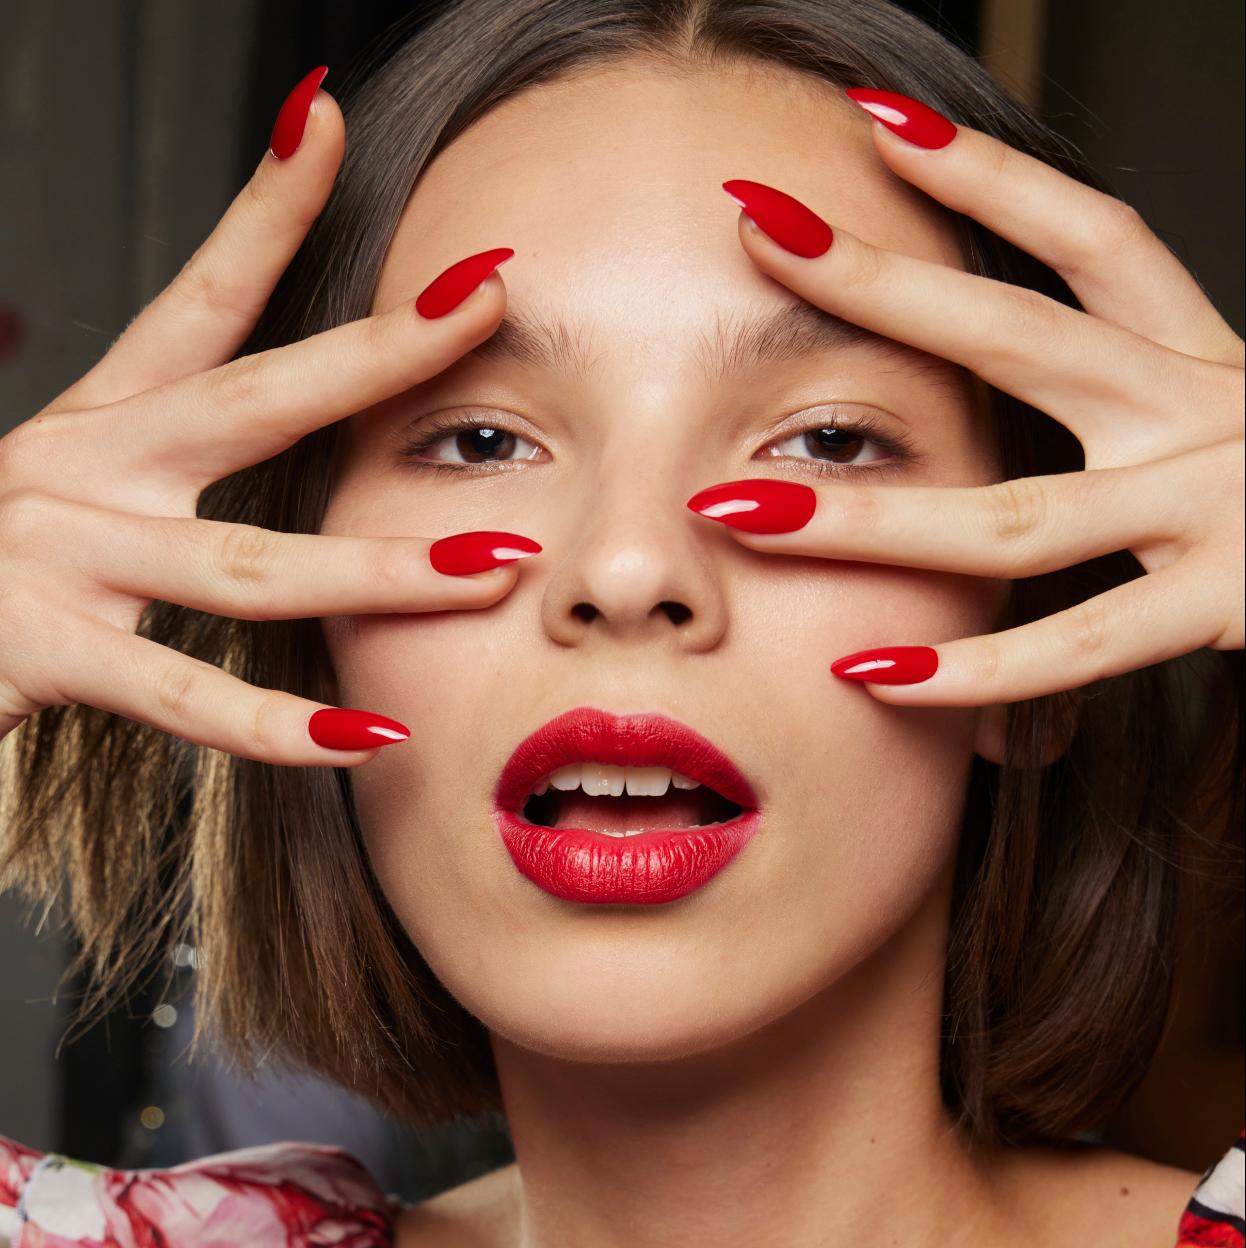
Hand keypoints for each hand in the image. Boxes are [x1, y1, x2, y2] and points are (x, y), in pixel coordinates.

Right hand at [0, 72, 533, 763]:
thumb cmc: (7, 578)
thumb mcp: (96, 500)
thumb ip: (187, 485)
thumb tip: (306, 484)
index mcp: (106, 422)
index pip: (199, 296)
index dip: (262, 207)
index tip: (326, 118)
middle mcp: (81, 464)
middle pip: (256, 397)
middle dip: (381, 351)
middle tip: (487, 299)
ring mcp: (58, 550)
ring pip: (253, 566)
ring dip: (385, 570)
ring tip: (501, 565)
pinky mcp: (36, 647)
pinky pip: (181, 694)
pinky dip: (275, 723)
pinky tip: (364, 735)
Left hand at [692, 89, 1243, 707]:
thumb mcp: (1224, 417)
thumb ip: (1125, 402)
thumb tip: (1005, 370)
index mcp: (1202, 357)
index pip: (1089, 237)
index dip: (987, 178)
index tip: (878, 123)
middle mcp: (1208, 411)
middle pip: (1021, 334)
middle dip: (884, 283)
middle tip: (762, 232)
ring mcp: (1219, 507)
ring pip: (1016, 515)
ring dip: (865, 516)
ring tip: (735, 504)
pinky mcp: (1235, 607)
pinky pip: (1077, 646)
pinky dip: (974, 667)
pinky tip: (872, 669)